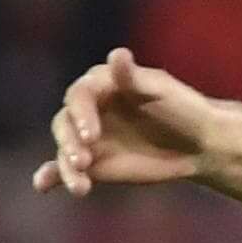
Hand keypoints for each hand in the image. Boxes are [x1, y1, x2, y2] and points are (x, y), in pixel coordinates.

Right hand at [35, 49, 218, 197]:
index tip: (91, 135)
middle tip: (82, 161)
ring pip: (66, 149)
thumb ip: (134, 77)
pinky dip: (53, 176)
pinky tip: (41, 185)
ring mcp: (87, 137)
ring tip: (80, 188)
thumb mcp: (162, 91)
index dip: (82, 114)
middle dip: (70, 143)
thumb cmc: (184, 108)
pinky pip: (66, 168)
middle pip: (65, 123)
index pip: (80, 96)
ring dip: (67, 167)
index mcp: (101, 85)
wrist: (200, 142)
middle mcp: (88, 110)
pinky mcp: (91, 162)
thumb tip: (117, 54)